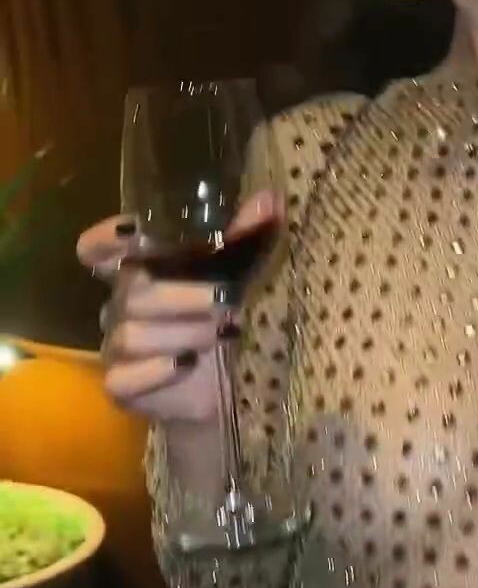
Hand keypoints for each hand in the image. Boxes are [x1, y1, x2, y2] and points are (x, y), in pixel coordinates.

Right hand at [76, 192, 278, 424]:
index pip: (96, 250)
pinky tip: (186, 364)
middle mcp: (120, 306)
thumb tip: (271, 199)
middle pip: (130, 291)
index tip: (135, 231)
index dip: (105, 238)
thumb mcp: (235, 278)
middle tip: (227, 300)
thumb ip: (244, 239)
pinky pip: (122, 378)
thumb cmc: (219, 321)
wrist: (220, 388)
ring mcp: (116, 347)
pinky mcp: (120, 387)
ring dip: (181, 332)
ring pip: (130, 334)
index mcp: (138, 272)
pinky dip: (156, 370)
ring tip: (222, 334)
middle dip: (182, 295)